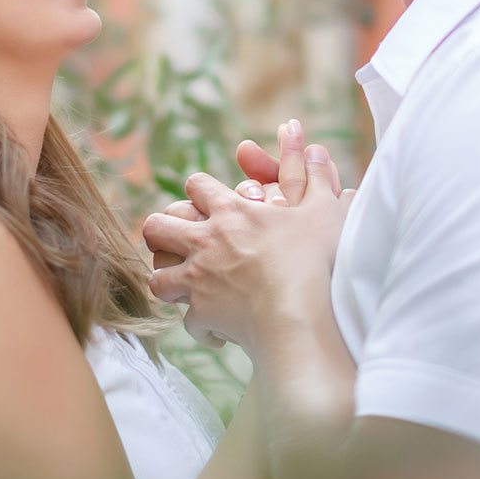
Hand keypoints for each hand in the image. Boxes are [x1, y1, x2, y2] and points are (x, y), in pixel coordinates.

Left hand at [142, 122, 352, 353]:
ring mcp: (198, 279)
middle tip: (176, 240)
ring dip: (168, 279)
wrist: (298, 312)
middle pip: (157, 226)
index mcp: (230, 211)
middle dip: (161, 231)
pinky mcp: (202, 314)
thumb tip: (316, 148)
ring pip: (157, 275)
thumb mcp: (322, 210)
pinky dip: (200, 325)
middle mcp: (205, 242)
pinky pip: (188, 321)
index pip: (196, 185)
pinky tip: (215, 330)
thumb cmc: (313, 259)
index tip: (206, 200)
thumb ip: (314, 178)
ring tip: (183, 285)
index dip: (198, 190)